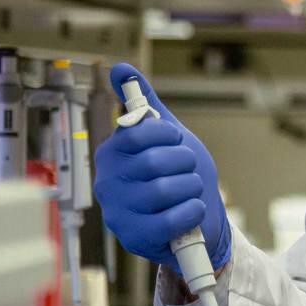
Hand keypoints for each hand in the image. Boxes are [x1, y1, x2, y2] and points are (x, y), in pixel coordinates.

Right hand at [93, 63, 229, 272]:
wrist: (197, 220)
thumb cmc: (178, 176)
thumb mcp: (166, 137)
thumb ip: (145, 103)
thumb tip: (120, 67)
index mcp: (112, 153)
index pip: (139, 131)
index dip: (168, 135)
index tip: (176, 141)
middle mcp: (107, 182)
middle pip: (155, 161)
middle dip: (185, 163)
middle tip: (189, 170)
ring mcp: (118, 212)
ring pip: (165, 190)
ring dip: (191, 188)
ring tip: (190, 192)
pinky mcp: (134, 238)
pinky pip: (170, 220)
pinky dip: (191, 211)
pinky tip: (192, 209)